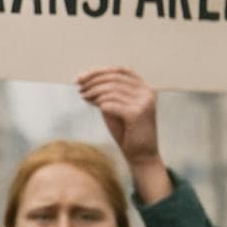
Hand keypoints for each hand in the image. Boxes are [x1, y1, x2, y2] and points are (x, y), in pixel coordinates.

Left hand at [77, 66, 169, 202]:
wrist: (141, 156)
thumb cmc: (127, 133)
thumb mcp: (115, 109)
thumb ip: (107, 95)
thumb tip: (86, 81)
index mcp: (144, 88)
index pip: (120, 70)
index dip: (99, 71)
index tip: (81, 77)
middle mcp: (147, 92)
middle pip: (114, 78)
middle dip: (93, 80)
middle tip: (79, 87)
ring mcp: (144, 102)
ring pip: (111, 90)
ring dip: (93, 92)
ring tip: (83, 96)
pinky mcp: (138, 114)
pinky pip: (111, 104)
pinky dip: (100, 103)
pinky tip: (93, 105)